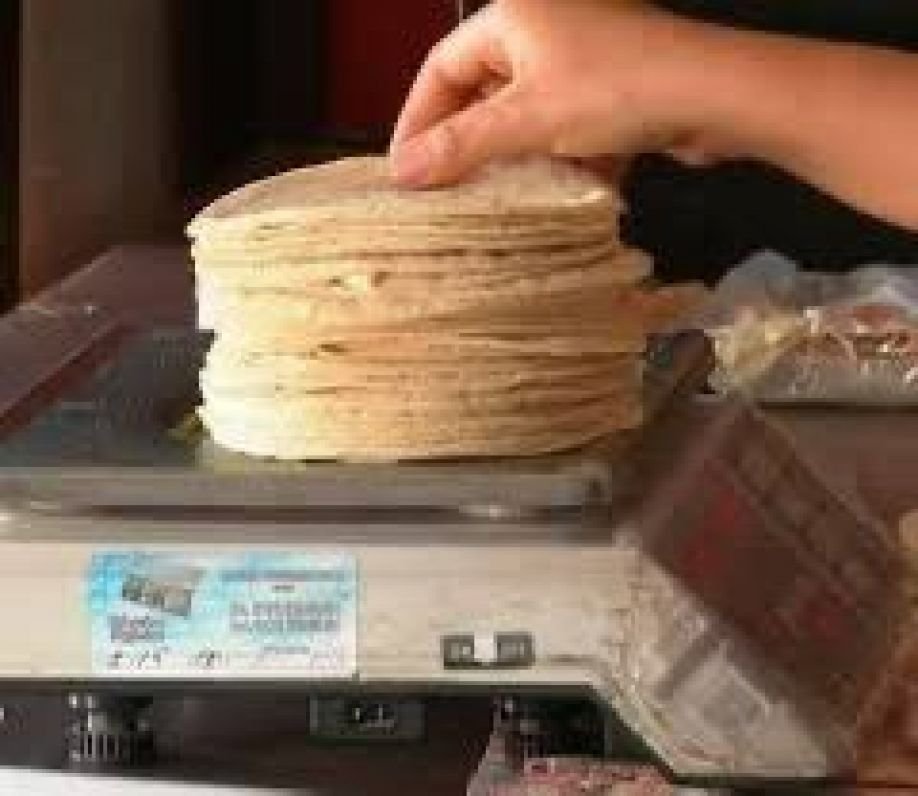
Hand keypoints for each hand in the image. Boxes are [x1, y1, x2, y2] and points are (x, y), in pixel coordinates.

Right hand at [390, 0, 717, 186]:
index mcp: (511, 15)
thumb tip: (403, 171)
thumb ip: (461, 144)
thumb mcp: (527, 120)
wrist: (715, 96)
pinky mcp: (608, 88)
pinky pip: (560, 125)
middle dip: (465, 142)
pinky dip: (552, 156)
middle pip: (480, 91)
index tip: (403, 170)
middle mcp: (542, 27)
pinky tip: (552, 189)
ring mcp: (578, 57)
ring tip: (493, 199)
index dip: (417, 120)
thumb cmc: (618, 90)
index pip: (440, 67)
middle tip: (444, 191)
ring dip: (510, 157)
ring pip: (522, 113)